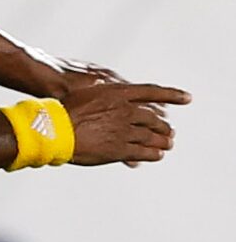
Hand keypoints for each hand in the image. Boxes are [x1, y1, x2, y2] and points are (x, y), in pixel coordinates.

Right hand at [63, 77, 187, 167]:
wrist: (54, 129)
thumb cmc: (63, 110)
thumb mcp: (87, 93)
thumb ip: (103, 94)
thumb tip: (106, 86)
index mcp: (118, 93)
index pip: (152, 92)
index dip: (171, 95)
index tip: (187, 98)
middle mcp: (125, 110)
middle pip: (153, 118)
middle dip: (163, 125)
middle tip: (170, 131)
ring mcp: (124, 129)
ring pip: (151, 136)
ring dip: (161, 141)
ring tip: (167, 145)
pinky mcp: (120, 148)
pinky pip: (143, 151)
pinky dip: (151, 154)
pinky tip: (156, 155)